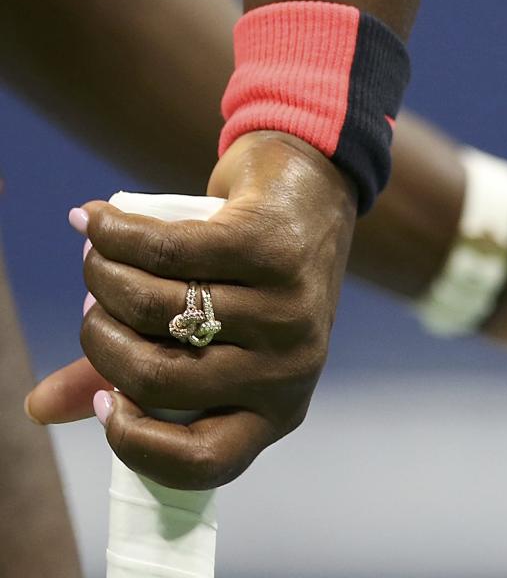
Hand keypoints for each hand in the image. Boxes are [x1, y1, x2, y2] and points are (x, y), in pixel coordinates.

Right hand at [26, 132, 355, 488]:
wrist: (311, 198)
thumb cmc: (250, 284)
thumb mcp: (204, 341)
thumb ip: (128, 375)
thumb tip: (42, 408)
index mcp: (278, 409)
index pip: (204, 462)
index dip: (136, 441)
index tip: (106, 399)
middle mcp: (291, 368)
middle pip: (157, 378)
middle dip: (101, 338)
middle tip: (93, 307)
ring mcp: (288, 310)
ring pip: (155, 308)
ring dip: (102, 277)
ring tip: (97, 260)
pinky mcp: (273, 249)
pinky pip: (167, 249)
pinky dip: (116, 235)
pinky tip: (98, 224)